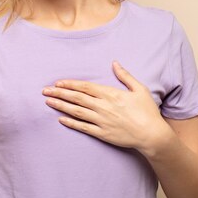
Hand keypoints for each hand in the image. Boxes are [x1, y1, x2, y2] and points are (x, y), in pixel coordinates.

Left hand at [42, 61, 172, 153]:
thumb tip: (115, 63)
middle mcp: (103, 107)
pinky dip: (71, 123)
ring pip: (76, 112)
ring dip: (61, 106)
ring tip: (48, 102)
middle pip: (77, 98)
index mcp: (111, 94)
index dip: (70, 84)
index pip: (85, 87)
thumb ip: (125, 76)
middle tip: (45, 90)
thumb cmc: (147, 111)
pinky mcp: (102, 133)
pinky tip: (60, 119)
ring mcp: (101, 121)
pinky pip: (83, 127)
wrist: (152, 135)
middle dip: (59, 93)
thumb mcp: (139, 89)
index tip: (58, 82)